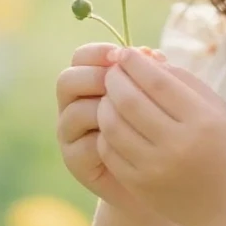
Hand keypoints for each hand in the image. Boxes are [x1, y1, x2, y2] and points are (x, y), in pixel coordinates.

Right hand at [56, 42, 166, 214]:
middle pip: (67, 81)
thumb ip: (150, 71)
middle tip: (120, 84)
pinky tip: (130, 141)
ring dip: (102, 108)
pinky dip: (105, 140)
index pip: (82, 57)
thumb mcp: (156, 93)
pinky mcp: (75, 161)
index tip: (120, 55)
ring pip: (75, 112)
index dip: (98, 52)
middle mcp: (73, 104)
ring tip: (130, 114)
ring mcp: (71, 133)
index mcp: (90, 80)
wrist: (158, 173)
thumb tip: (150, 52)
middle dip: (94, 77)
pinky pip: (84, 145)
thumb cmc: (158, 123)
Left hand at [97, 45, 225, 225]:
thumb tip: (145, 57)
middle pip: (130, 101)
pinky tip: (113, 122)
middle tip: (112, 70)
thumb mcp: (216, 108)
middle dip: (115, 79)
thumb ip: (184, 79)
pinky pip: (110, 150)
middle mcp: (178, 144)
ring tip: (111, 95)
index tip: (126, 52)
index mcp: (202, 120)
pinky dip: (106, 130)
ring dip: (106, 103)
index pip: (158, 82)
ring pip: (113, 125)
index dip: (136, 63)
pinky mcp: (139, 185)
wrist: (224, 207)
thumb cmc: (222, 147)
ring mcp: (156, 168)